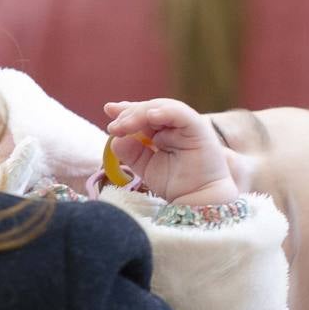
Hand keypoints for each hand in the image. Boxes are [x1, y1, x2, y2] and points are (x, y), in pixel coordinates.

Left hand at [103, 98, 238, 204]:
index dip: (127, 110)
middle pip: (151, 109)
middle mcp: (176, 125)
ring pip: (162, 108)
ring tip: (123, 126)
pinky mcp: (199, 129)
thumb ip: (131, 152)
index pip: (144, 114)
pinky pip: (181, 114)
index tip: (109, 110)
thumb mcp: (145, 166)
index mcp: (165, 131)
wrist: (198, 201)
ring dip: (140, 114)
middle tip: (114, 127)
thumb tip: (116, 138)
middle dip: (129, 114)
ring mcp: (188, 125)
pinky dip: (165, 112)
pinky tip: (151, 116)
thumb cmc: (176, 185)